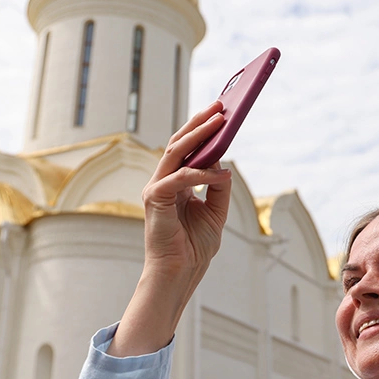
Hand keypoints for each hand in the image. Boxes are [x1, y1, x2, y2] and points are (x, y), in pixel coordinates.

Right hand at [142, 101, 232, 277]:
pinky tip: (220, 173)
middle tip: (219, 106)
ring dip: (198, 134)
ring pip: (176, 151)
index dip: (202, 130)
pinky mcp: (154, 198)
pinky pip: (180, 178)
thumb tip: (224, 164)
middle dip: (199, 122)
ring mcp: (156, 188)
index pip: (187, 149)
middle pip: (179, 142)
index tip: (221, 113)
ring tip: (219, 120)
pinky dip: (201, 173)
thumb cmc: (194, 246)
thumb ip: (218, 186)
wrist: (180, 272)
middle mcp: (162, 181)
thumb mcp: (216, 211)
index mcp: (175, 183)